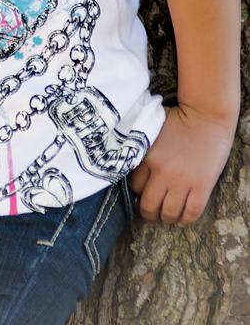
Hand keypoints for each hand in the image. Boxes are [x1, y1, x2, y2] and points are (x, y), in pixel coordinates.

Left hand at [128, 103, 236, 225]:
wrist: (206, 116)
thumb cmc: (178, 118)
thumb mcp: (152, 129)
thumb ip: (142, 145)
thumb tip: (130, 155)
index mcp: (147, 157)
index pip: (135, 186)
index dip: (138, 191)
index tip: (142, 192)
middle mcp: (162, 172)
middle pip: (149, 205)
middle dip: (148, 213)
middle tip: (150, 213)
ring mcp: (182, 181)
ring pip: (169, 213)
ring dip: (166, 218)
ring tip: (166, 216)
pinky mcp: (201, 187)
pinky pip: (191, 213)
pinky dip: (185, 220)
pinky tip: (182, 218)